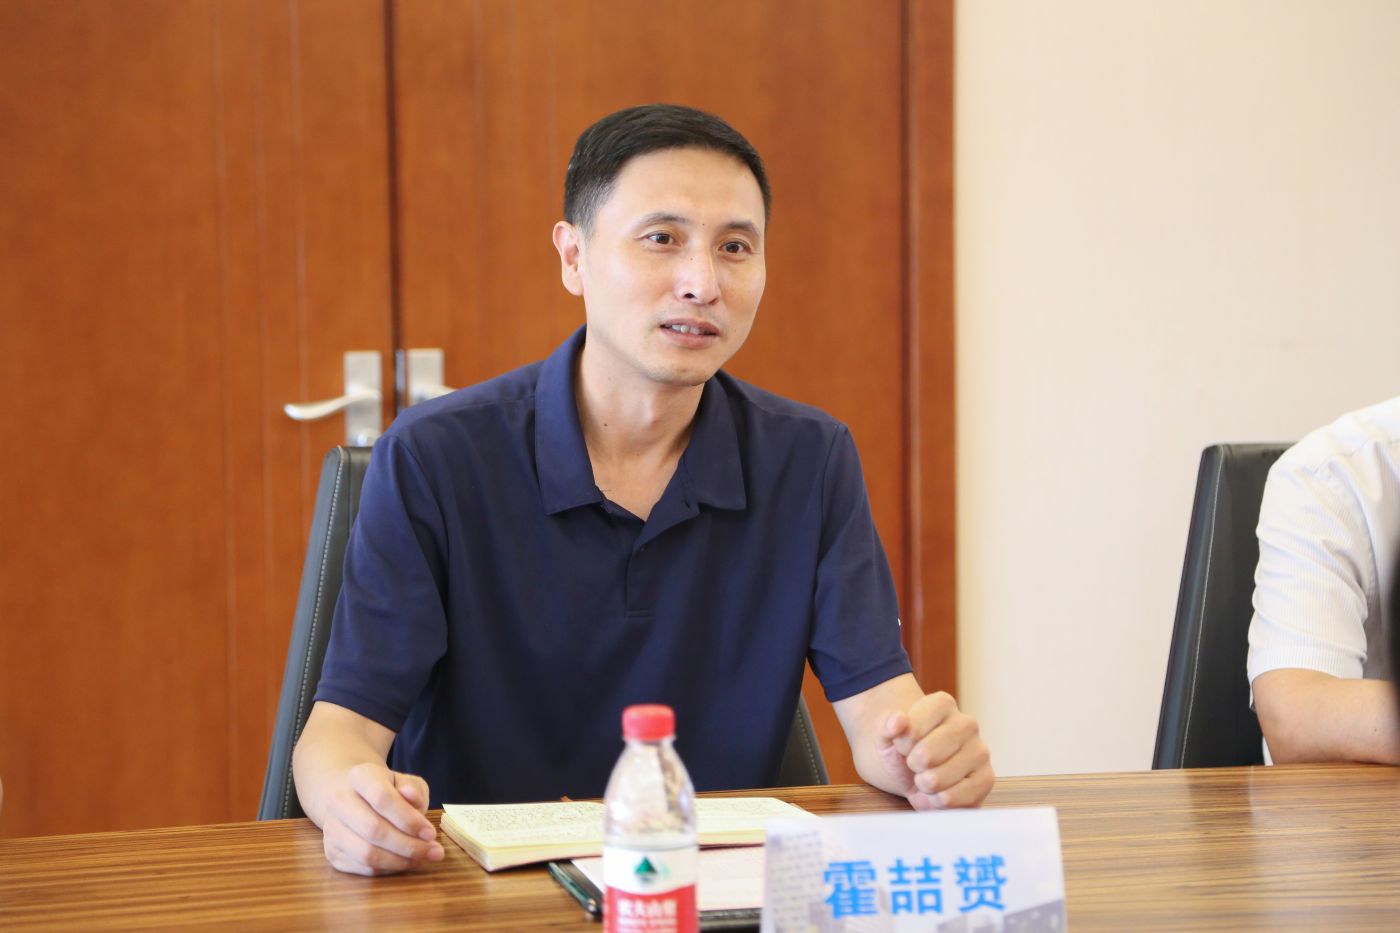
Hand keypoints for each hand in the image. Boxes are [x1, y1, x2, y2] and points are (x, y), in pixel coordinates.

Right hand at [319, 763, 443, 875]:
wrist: (353, 797)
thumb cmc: (386, 789)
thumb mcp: (404, 781)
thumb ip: (414, 789)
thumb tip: (413, 798)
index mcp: (359, 776)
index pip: (382, 798)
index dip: (409, 819)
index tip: (431, 833)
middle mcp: (339, 801)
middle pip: (374, 830)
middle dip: (408, 845)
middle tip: (433, 851)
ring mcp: (331, 828)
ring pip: (366, 854)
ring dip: (399, 861)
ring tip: (422, 858)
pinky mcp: (332, 851)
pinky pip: (362, 868)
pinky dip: (388, 869)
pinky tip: (405, 862)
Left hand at [875, 692, 992, 809]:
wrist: (915, 771)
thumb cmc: (901, 750)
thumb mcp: (884, 736)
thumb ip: (885, 726)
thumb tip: (898, 721)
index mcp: (942, 704)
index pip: (912, 729)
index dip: (901, 744)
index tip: (902, 744)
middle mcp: (967, 724)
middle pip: (926, 756)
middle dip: (912, 766)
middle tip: (915, 764)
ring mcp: (980, 751)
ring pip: (938, 780)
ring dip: (923, 786)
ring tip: (925, 778)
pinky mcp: (986, 780)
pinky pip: (952, 799)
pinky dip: (936, 803)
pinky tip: (936, 794)